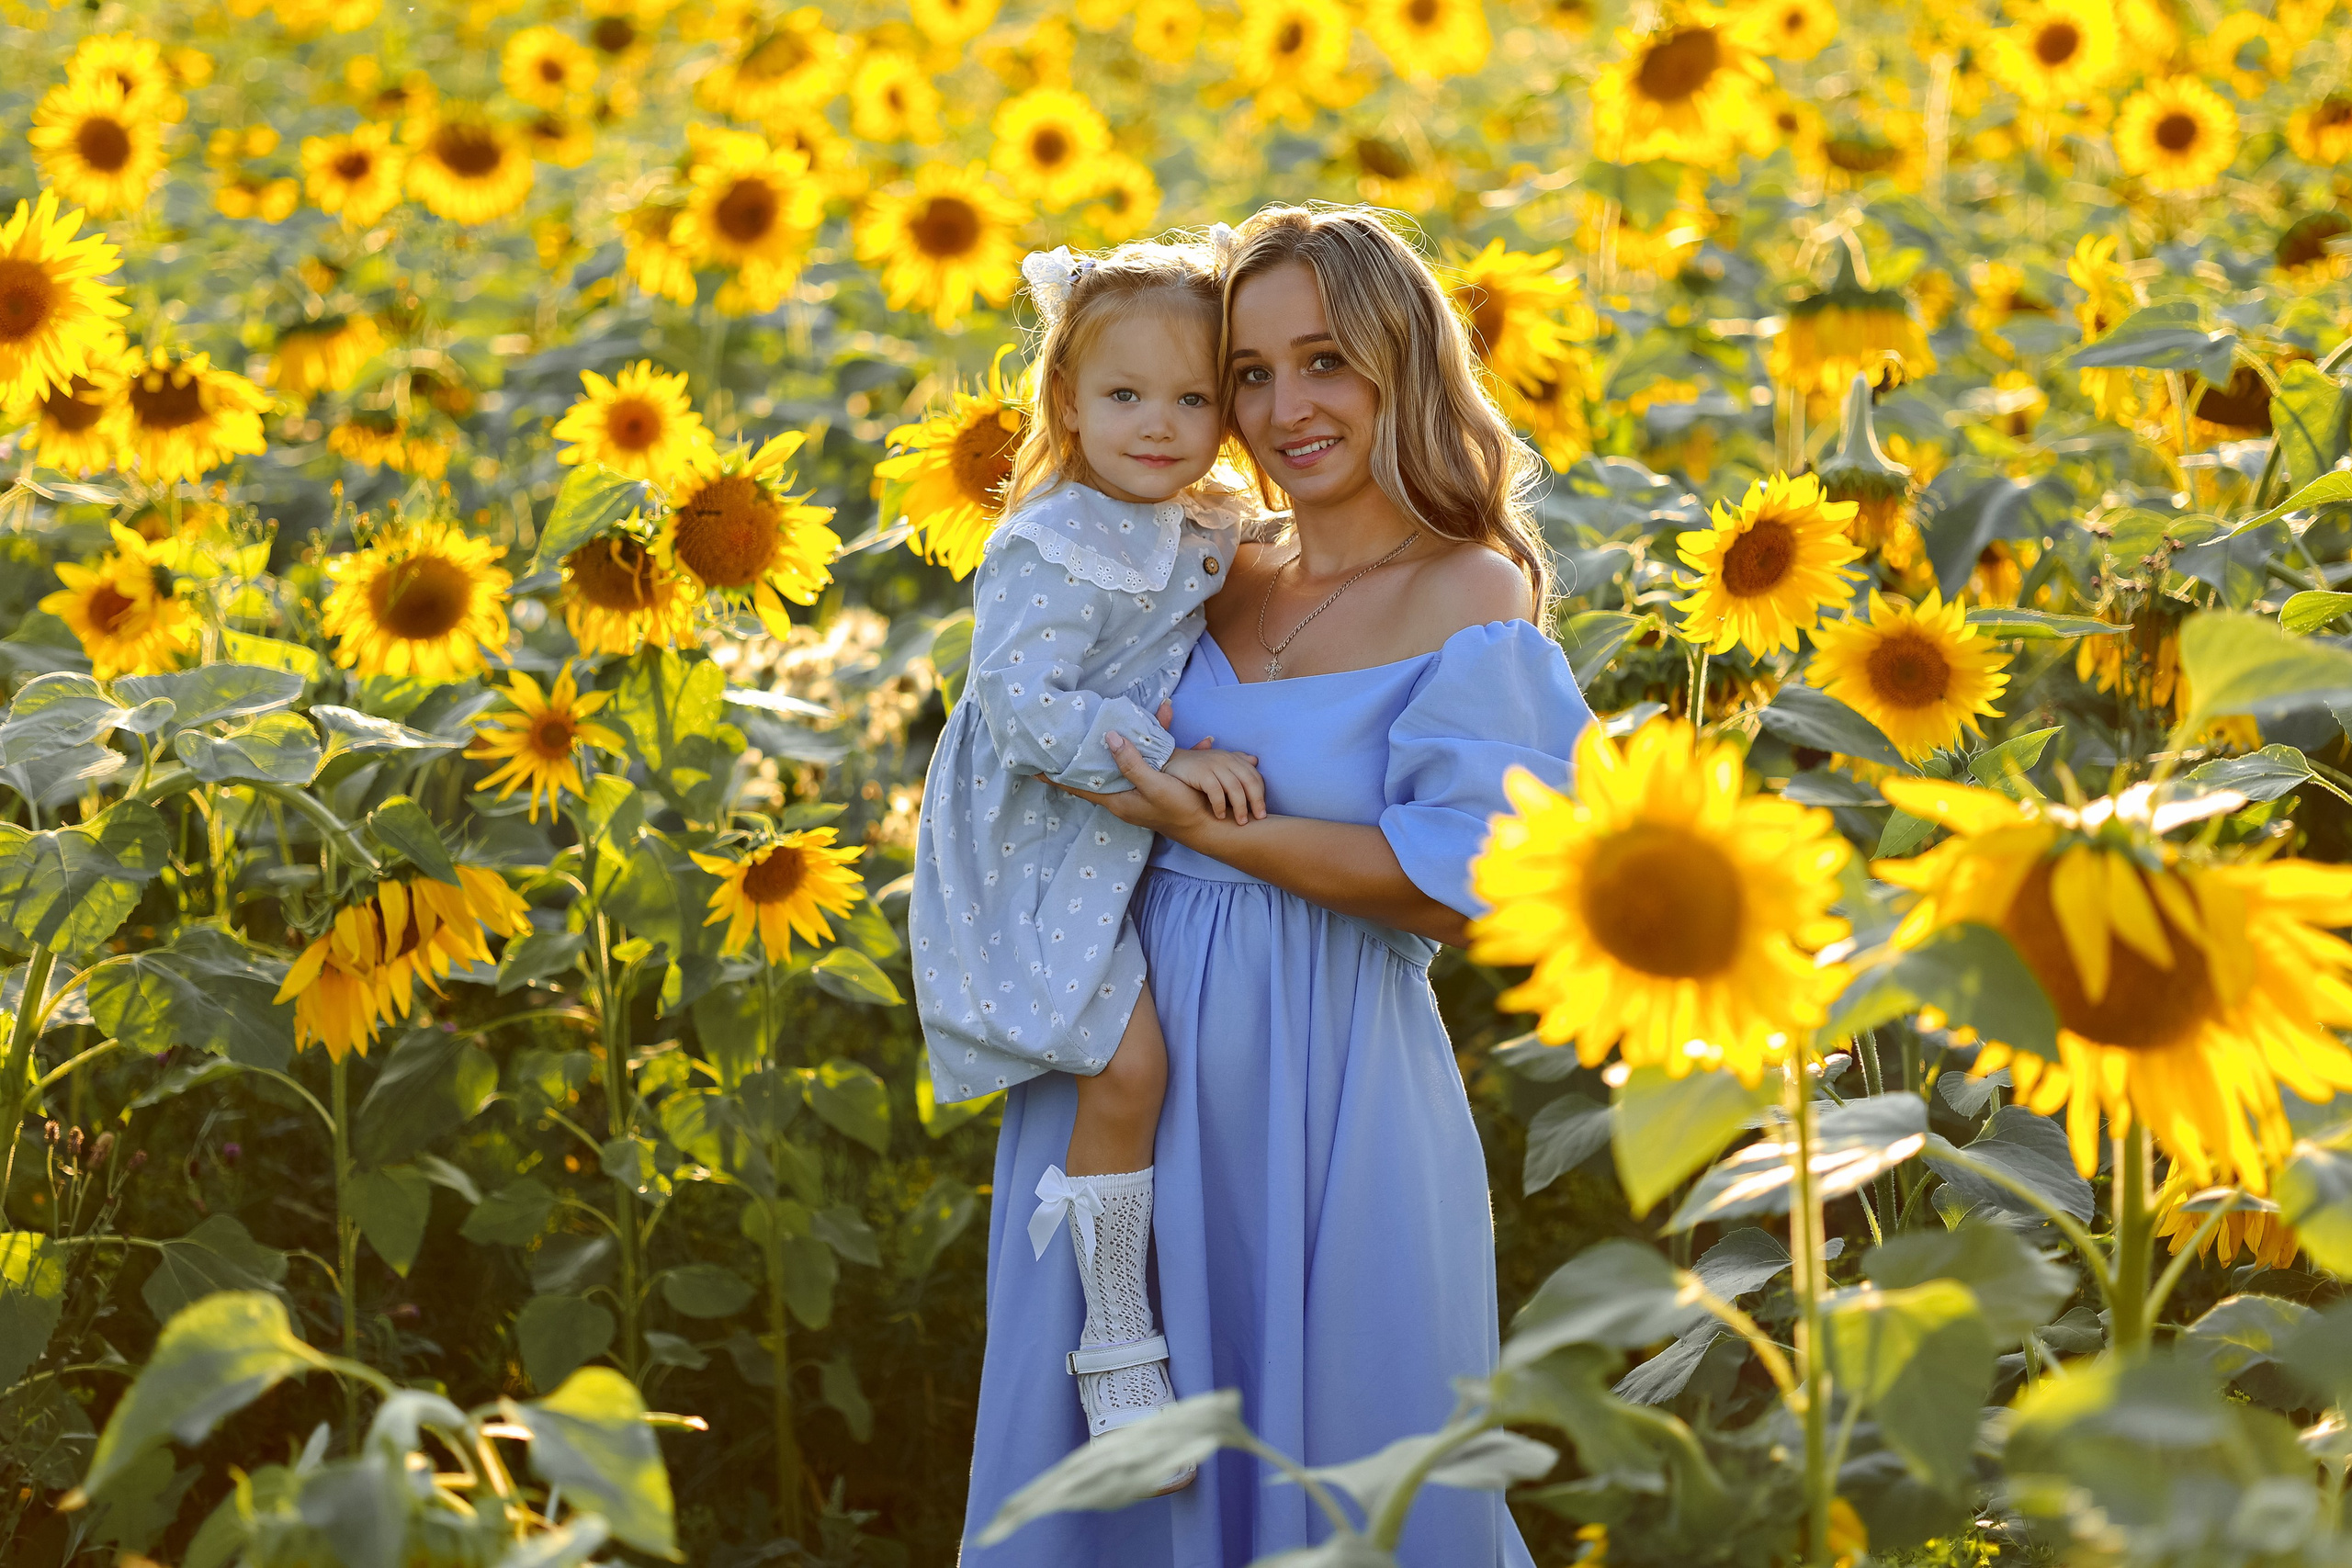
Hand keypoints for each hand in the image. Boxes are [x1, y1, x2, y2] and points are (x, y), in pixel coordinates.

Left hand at [1048, 732, 1217, 836]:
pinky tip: (1165, 718)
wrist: (1211, 824)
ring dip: (1117, 739)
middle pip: (1095, 770)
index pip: (1078, 788)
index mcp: (1118, 800)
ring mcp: (1139, 787)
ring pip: (1121, 757)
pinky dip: (1153, 738)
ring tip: (1104, 720)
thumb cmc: (1181, 810)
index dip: (1055, 778)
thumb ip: (1131, 763)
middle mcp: (1124, 794)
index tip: (1032, 768)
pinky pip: (1147, 755)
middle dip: (1080, 754)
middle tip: (1060, 736)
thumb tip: (1108, 738)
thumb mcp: (1155, 785)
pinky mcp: (1156, 779)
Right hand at [1162, 745, 1266, 821]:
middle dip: (1256, 801)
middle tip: (1258, 818)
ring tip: (1241, 822)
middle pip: (1249, 782)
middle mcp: (1225, 760)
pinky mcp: (1200, 772)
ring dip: (1240, 807)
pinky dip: (1220, 805)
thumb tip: (1255, 760)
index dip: (1261, 794)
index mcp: (1232, 759)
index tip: (1262, 813)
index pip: (1254, 776)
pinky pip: (1215, 791)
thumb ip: (1236, 762)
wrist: (1168, 761)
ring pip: (1235, 788)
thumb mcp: (1218, 762)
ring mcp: (1213, 765)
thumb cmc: (1196, 766)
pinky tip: (1220, 816)